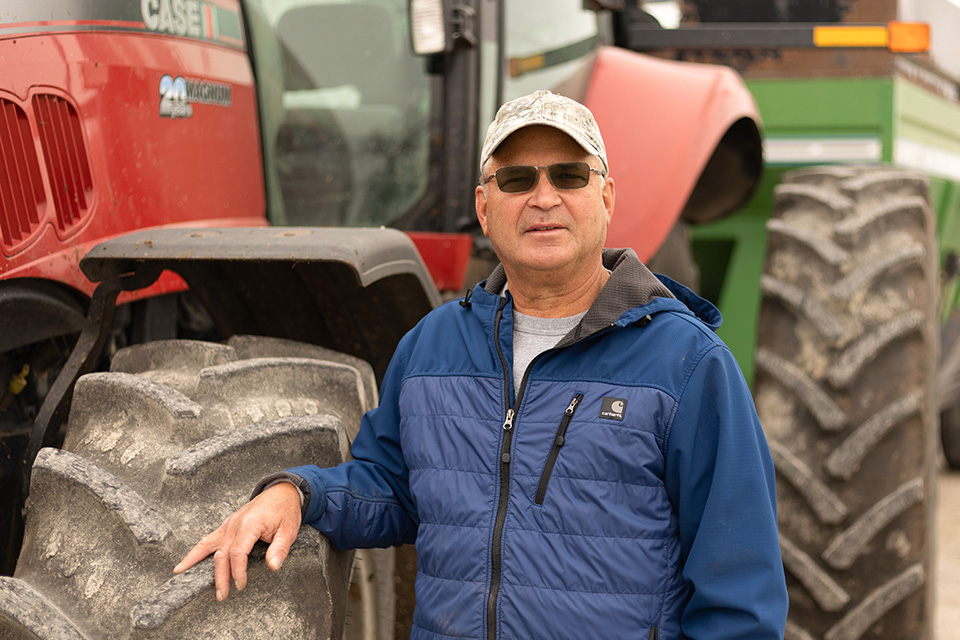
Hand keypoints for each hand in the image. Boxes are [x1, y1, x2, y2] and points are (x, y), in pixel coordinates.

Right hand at [173, 482, 301, 600]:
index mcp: (250, 524)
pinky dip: (196, 550)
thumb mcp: (289, 530)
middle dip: (220, 576)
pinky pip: (209, 539)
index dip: (237, 572)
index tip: (240, 585)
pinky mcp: (227, 525)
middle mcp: (235, 524)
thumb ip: (280, 549)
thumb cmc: (285, 510)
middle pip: (221, 554)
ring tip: (180, 573)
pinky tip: (187, 561)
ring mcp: (229, 524)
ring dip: (195, 560)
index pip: (237, 553)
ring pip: (207, 544)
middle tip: (221, 595)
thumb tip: (273, 566)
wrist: (282, 492)